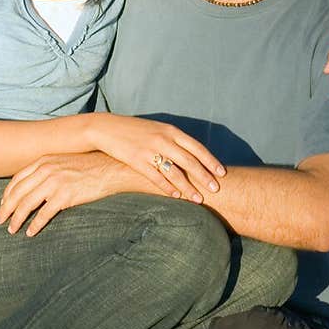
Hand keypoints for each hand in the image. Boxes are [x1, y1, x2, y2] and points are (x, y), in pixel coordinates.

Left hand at [0, 152, 131, 235]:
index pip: (17, 179)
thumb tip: (35, 184)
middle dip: (5, 208)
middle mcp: (46, 170)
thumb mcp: (64, 161)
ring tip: (12, 229)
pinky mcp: (65, 196)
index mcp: (43, 161)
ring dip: (16, 219)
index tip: (2, 204)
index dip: (7, 194)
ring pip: (26, 204)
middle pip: (17, 192)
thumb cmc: (89, 165)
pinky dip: (35, 225)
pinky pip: (44, 214)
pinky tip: (30, 232)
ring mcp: (55, 182)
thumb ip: (48, 169)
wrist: (110, 168)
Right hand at [87, 115, 225, 202]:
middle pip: (189, 161)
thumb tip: (192, 154)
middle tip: (216, 189)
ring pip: (175, 172)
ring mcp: (150, 150)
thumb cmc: (135, 130)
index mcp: (171, 130)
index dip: (210, 161)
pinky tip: (176, 196)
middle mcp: (163, 139)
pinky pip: (156, 178)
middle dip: (205, 176)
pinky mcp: (137, 161)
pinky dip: (168, 188)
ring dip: (189, 187)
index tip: (222, 173)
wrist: (106, 128)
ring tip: (199, 199)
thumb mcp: (157, 129)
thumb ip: (174, 139)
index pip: (197, 147)